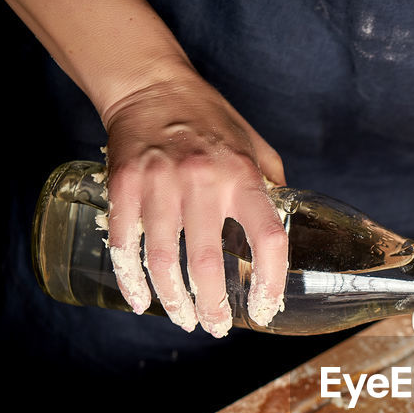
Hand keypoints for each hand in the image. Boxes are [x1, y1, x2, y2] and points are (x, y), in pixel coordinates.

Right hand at [101, 74, 287, 336]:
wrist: (150, 84)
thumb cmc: (210, 119)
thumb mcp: (256, 147)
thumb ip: (272, 189)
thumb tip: (289, 231)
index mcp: (243, 175)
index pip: (268, 240)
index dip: (270, 283)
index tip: (264, 309)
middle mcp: (202, 181)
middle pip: (206, 264)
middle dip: (213, 307)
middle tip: (215, 328)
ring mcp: (159, 183)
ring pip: (162, 261)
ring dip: (173, 301)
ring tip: (183, 319)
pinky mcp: (124, 185)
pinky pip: (125, 243)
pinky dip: (131, 279)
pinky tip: (141, 299)